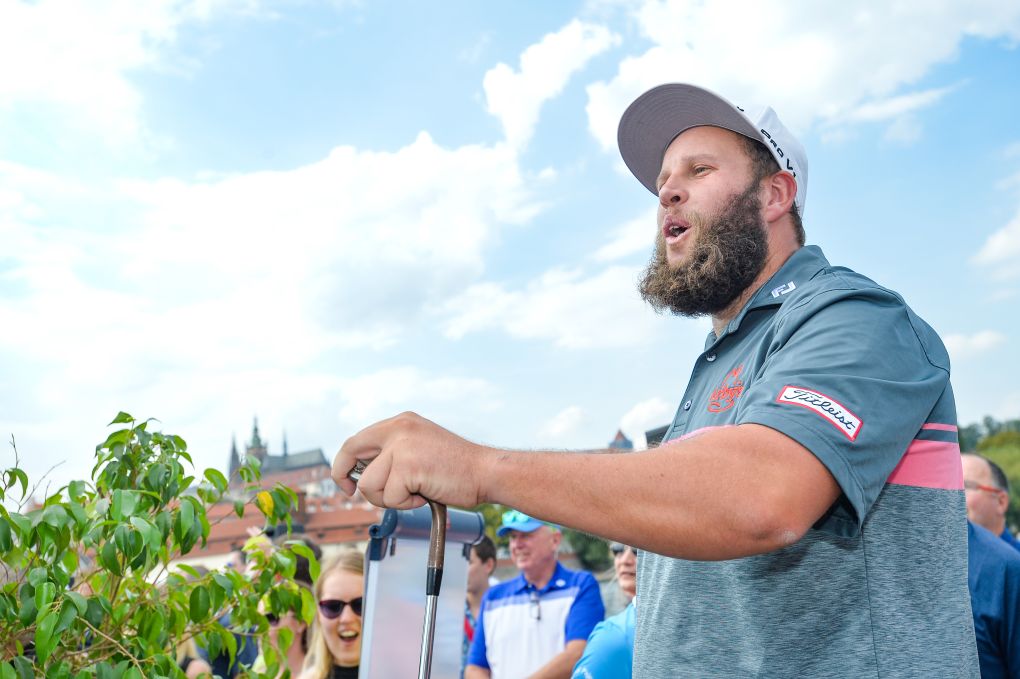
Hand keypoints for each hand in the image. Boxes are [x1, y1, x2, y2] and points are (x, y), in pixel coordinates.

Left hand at [331, 412, 489, 508]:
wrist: (485, 471)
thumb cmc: (457, 468)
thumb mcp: (418, 449)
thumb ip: (392, 455)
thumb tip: (361, 474)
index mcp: (400, 423)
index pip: (356, 439)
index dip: (344, 462)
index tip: (347, 480)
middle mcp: (398, 428)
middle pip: (350, 452)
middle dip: (345, 476)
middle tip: (351, 491)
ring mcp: (402, 446)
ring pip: (369, 484)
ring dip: (388, 498)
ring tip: (414, 493)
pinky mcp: (408, 466)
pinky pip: (390, 497)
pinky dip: (406, 504)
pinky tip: (425, 494)